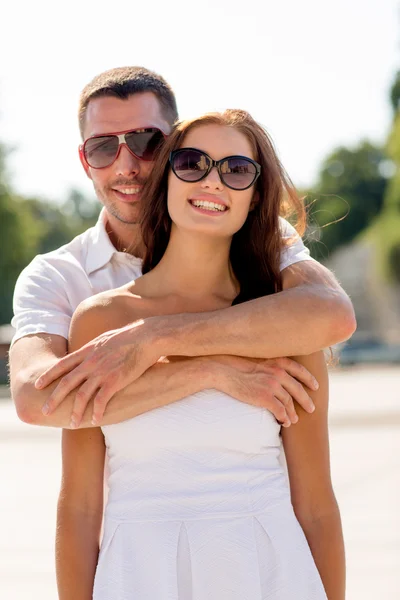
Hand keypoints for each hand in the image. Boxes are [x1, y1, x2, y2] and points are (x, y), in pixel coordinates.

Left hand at [36, 321, 158, 426]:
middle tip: (45, 411)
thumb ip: (94, 349)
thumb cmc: (130, 337)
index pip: (62, 365)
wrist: (146, 338)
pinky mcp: (114, 381)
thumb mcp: (105, 339)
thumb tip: (89, 352)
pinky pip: (101, 401)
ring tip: (72, 423)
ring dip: (75, 412)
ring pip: (81, 396)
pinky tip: (95, 420)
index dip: (48, 375)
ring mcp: (101, 373)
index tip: (38, 385)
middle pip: (66, 383)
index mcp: (87, 351)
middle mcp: (90, 363)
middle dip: (54, 399)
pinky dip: (96, 412)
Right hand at [210, 356, 317, 426]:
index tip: (315, 386)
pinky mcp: (264, 397)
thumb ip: (269, 363)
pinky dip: (284, 418)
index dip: (309, 379)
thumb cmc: (235, 364)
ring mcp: (272, 385)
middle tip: (311, 408)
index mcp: (277, 361)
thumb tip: (274, 371)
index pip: (299, 370)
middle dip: (306, 400)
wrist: (223, 370)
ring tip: (295, 419)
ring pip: (289, 402)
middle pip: (298, 389)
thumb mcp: (257, 358)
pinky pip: (280, 411)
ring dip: (293, 413)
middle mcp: (278, 372)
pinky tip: (285, 422)